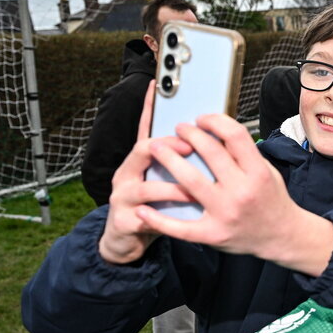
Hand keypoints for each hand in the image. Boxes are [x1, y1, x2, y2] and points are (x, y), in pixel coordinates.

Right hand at [100, 82, 195, 263]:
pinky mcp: (124, 221)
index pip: (146, 129)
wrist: (126, 241)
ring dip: (173, 188)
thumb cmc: (155, 206)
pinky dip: (160, 218)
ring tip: (192, 191)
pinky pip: (145, 218)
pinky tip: (172, 218)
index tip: (160, 91)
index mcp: (140, 160)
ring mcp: (123, 197)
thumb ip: (180, 163)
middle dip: (169, 146)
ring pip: (147, 187)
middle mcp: (128, 173)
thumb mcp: (165, 180)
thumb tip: (209, 139)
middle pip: (144, 149)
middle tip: (191, 147)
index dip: (150, 109)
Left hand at [133, 112, 332, 275]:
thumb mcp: (266, 171)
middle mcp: (242, 192)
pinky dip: (159, 219)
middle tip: (178, 129)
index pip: (235, 135)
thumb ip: (243, 154)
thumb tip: (214, 131)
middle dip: (189, 134)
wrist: (280, 235)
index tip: (202, 119)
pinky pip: (180, 227)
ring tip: (156, 148)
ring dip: (169, 160)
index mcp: (258, 172)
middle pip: (209, 152)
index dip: (215, 121)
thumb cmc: (271, 199)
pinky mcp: (212, 234)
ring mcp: (225, 214)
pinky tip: (145, 209)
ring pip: (189, 181)